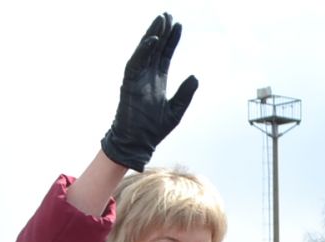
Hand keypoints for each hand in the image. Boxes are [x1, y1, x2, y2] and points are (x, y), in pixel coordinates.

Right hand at [101, 13, 198, 170]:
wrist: (138, 143)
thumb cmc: (153, 130)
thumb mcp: (176, 111)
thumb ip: (185, 94)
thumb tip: (195, 77)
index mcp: (157, 81)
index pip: (165, 55)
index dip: (171, 40)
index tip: (178, 26)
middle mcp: (146, 75)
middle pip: (155, 48)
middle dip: (162, 32)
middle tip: (169, 15)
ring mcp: (137, 78)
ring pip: (145, 51)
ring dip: (153, 35)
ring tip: (161, 20)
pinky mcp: (129, 83)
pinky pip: (136, 62)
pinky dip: (144, 50)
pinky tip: (152, 39)